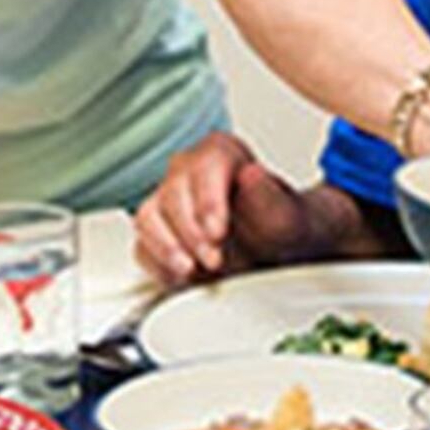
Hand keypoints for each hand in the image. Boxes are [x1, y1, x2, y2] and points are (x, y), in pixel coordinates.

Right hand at [136, 132, 354, 284]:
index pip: (204, 167)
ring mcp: (167, 202)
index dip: (207, 202)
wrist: (274, 252)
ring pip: (148, 218)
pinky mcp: (157, 234)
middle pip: (172, 194)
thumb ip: (270, 198)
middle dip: (192, 233)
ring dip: (168, 249)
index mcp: (220, 153)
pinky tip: (182, 276)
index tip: (218, 233)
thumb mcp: (288, 218)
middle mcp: (188, 172)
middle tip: (215, 261)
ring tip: (192, 270)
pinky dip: (158, 265)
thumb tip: (251, 174)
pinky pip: (142, 246)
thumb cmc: (278, 227)